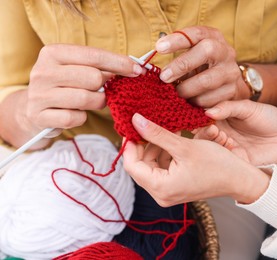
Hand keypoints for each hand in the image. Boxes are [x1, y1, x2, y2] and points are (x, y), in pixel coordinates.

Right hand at [1, 44, 141, 148]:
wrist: (32, 108)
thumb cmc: (64, 85)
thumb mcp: (76, 68)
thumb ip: (100, 66)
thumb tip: (134, 68)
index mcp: (53, 52)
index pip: (94, 55)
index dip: (120, 63)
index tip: (139, 70)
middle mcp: (43, 71)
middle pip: (93, 78)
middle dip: (106, 86)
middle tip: (104, 89)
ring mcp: (39, 94)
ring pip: (87, 99)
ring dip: (98, 102)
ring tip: (93, 101)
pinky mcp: (39, 116)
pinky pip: (76, 118)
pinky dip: (82, 117)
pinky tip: (76, 113)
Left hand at [123, 113, 267, 206]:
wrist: (240, 179)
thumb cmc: (217, 164)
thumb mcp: (184, 146)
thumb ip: (157, 134)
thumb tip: (135, 121)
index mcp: (160, 187)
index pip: (131, 165)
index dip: (130, 144)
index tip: (134, 126)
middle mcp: (161, 194)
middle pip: (141, 165)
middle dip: (146, 143)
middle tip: (152, 124)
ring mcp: (169, 192)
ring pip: (152, 165)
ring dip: (157, 146)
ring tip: (168, 129)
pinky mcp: (176, 187)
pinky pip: (163, 168)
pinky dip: (166, 153)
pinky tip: (175, 139)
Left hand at [156, 26, 248, 107]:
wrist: (227, 82)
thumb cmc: (200, 66)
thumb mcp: (191, 55)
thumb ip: (176, 56)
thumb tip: (148, 68)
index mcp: (212, 37)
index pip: (195, 33)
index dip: (177, 40)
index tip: (159, 48)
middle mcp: (225, 52)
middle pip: (206, 51)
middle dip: (182, 64)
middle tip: (164, 77)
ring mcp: (231, 71)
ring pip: (208, 80)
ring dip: (187, 89)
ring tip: (176, 93)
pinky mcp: (232, 91)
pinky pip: (211, 100)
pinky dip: (196, 103)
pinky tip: (189, 102)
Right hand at [195, 100, 276, 165]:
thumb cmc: (270, 116)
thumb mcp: (248, 108)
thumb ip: (228, 108)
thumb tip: (207, 112)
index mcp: (221, 118)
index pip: (202, 119)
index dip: (197, 118)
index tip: (195, 117)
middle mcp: (221, 134)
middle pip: (202, 136)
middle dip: (202, 133)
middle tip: (210, 128)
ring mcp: (227, 149)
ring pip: (210, 149)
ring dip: (211, 143)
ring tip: (219, 135)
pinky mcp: (236, 161)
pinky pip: (223, 161)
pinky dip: (222, 155)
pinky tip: (228, 146)